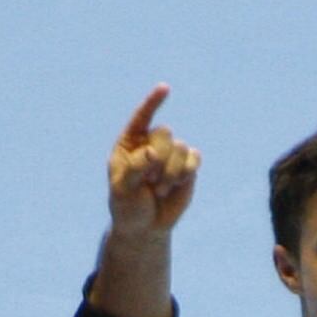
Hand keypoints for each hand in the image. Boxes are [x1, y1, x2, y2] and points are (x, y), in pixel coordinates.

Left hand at [104, 84, 198, 234]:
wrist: (145, 227)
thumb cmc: (128, 207)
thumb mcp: (122, 189)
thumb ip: (135, 167)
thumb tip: (153, 150)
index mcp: (130, 142)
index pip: (142, 116)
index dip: (153, 102)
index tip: (165, 88)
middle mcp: (151, 142)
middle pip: (164, 133)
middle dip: (160, 160)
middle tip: (150, 182)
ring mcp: (171, 153)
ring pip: (181, 148)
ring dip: (171, 172)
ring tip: (160, 189)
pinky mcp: (188, 166)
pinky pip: (194, 159)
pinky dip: (187, 172)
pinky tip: (177, 184)